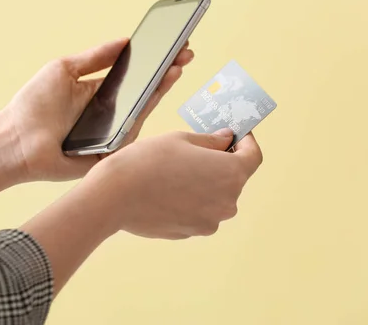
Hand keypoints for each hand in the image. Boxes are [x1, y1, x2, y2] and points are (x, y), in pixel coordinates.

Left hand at [0, 38, 194, 181]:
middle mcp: (110, 114)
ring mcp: (113, 134)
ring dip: (160, 89)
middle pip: (145, 92)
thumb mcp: (64, 69)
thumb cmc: (33, 104)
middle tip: (185, 54)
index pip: (135, 76)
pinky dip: (142, 115)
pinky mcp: (110, 153)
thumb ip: (96, 56)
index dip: (154, 61)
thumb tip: (125, 39)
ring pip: (142, 111)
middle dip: (166, 72)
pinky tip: (155, 93)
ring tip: (175, 68)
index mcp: (100, 94)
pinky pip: (130, 134)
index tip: (173, 45)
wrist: (15, 140)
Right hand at [89, 130, 262, 238]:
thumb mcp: (180, 139)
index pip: (253, 156)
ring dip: (205, 183)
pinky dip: (191, 200)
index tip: (236, 135)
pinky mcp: (191, 232)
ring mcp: (209, 221)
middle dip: (221, 162)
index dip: (247, 142)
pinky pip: (199, 211)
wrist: (114, 197)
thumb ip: (211, 141)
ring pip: (215, 197)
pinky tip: (167, 189)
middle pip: (234, 178)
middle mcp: (227, 202)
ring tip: (176, 170)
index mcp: (230, 173)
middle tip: (197, 149)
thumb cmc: (146, 162)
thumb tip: (226, 140)